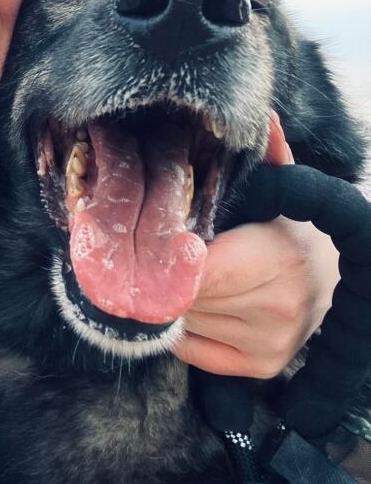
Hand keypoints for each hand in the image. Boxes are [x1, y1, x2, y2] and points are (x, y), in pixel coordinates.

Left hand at [172, 112, 340, 377]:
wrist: (331, 281)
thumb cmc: (288, 228)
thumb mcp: (281, 188)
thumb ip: (266, 156)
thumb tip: (263, 116)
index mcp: (277, 256)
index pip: (198, 267)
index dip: (168, 254)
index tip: (151, 239)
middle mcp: (277, 306)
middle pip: (184, 295)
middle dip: (165, 274)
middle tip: (162, 252)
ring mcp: (269, 342)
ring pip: (182, 321)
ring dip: (171, 299)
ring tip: (187, 274)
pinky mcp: (260, 367)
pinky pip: (189, 348)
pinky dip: (182, 327)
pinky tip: (197, 302)